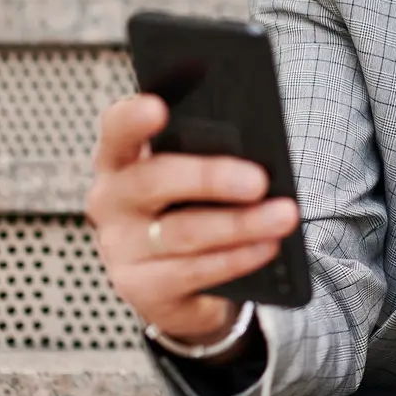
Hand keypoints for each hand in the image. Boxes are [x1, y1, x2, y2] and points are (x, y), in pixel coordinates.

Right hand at [85, 94, 299, 345]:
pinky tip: (267, 247)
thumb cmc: (189, 207)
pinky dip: (236, 258)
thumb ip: (209, 154)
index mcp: (121, 160)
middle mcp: (111, 202)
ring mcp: (120, 248)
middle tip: (259, 180)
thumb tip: (260, 148)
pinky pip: (192, 272)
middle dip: (210, 178)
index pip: (116, 130)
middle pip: (153, 181)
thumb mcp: (193, 176)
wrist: (176, 281)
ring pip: (182, 232)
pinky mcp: (140, 288)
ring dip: (240, 224)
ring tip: (284, 216)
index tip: (157, 107)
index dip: (132, 118)